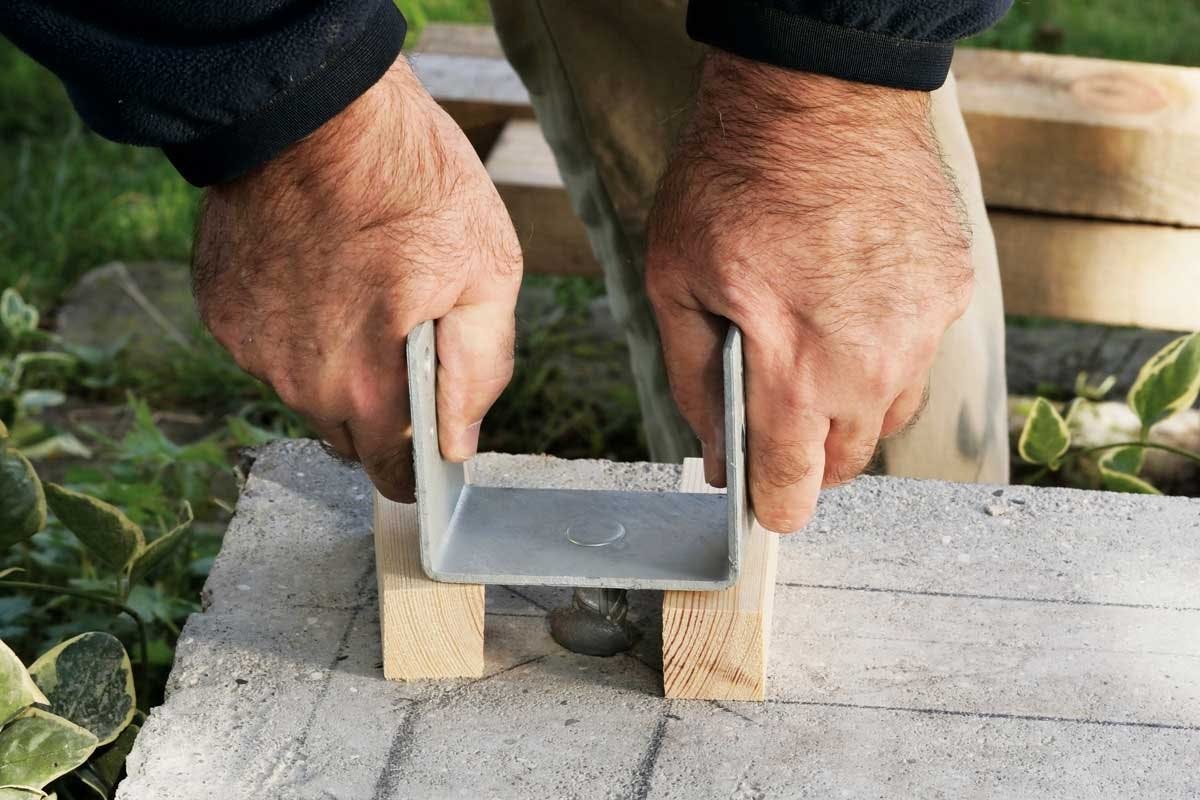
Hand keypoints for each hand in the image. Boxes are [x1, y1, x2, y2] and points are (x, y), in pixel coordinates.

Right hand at [193, 57, 521, 500]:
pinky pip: (267, 346)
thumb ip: (478, 370)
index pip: (390, 474)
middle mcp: (299, 382)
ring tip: (358, 291)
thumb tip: (458, 440)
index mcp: (368, 385)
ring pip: (305, 388)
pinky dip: (293, 325)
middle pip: (346, 433)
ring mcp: (251, 347)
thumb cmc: (411, 182)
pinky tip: (315, 273)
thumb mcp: (487, 269)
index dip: (415, 465)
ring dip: (333, 362)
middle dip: (379, 407)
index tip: (426, 443)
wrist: (310, 109)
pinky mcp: (220, 310)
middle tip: (402, 338)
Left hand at [646, 53, 972, 531]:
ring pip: (888, 412)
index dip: (774, 504)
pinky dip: (885, 346)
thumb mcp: (675, 282)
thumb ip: (693, 383)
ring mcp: (923, 326)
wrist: (817, 96)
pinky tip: (851, 301)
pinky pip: (918, 352)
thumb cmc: (734, 181)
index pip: (797, 486)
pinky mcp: (952, 289)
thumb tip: (715, 452)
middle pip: (847, 460)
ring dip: (849, 404)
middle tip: (775, 410)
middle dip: (807, 453)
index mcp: (798, 371)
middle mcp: (874, 364)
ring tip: (812, 346)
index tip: (765, 501)